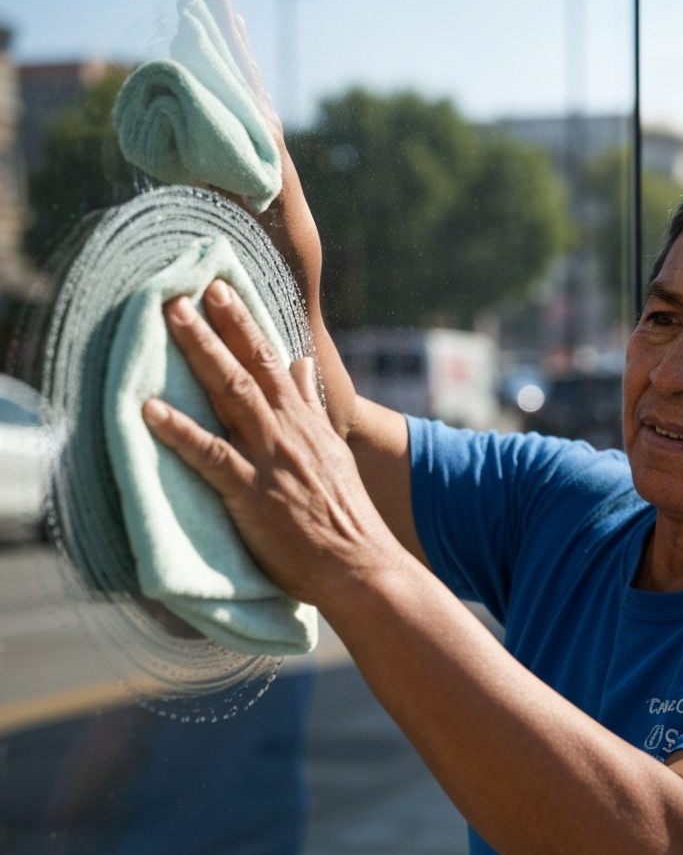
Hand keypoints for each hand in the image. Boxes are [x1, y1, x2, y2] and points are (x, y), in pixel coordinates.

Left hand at [141, 279, 401, 605]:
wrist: (360, 564)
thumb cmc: (344, 516)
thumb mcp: (333, 451)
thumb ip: (311, 406)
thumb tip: (301, 363)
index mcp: (306, 423)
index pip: (273, 363)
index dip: (245, 325)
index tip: (221, 291)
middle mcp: (289, 432)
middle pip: (249, 369)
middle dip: (219, 325)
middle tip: (189, 290)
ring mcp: (271, 461)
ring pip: (231, 397)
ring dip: (200, 354)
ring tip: (172, 318)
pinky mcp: (254, 496)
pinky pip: (212, 458)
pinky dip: (181, 432)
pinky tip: (150, 410)